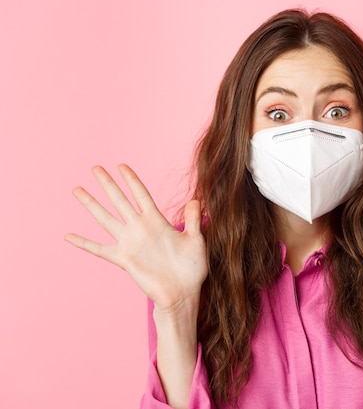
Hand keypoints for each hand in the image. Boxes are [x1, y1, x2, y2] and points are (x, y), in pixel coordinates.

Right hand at [65, 164, 207, 312]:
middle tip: (95, 168)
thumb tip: (196, 200)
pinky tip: (69, 236)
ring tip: (77, 190)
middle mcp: (140, 229)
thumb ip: (192, 220)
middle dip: (108, 184)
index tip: (121, 165)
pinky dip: (84, 243)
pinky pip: (100, 249)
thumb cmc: (192, 268)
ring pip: (106, 218)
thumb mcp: (196, 240)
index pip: (141, 195)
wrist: (184, 293)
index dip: (132, 180)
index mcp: (157, 221)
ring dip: (91, 204)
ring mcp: (130, 243)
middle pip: (120, 200)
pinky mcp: (124, 260)